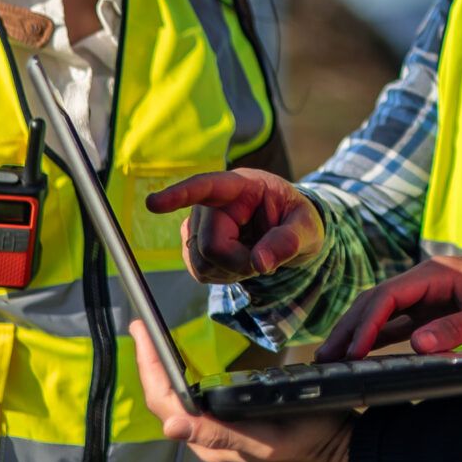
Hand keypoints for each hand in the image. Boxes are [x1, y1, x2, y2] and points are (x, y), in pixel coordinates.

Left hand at [128, 322, 352, 461]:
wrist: (342, 453)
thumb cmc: (312, 439)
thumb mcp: (267, 435)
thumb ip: (218, 434)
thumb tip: (170, 427)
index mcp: (212, 442)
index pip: (165, 401)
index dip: (148, 365)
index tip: (140, 329)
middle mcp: (209, 443)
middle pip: (166, 401)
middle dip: (149, 363)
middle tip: (141, 327)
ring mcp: (220, 440)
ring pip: (179, 404)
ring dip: (164, 373)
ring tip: (154, 342)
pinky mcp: (233, 434)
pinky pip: (197, 407)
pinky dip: (185, 383)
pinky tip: (185, 369)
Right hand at [146, 168, 321, 281]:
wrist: (289, 233)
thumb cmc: (297, 221)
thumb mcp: (308, 228)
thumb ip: (288, 241)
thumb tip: (260, 263)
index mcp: (241, 185)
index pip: (206, 186)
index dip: (179, 195)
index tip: (153, 203)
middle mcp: (212, 202)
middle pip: (209, 245)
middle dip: (238, 263)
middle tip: (263, 259)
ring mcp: (199, 223)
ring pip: (200, 262)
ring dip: (231, 271)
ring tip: (252, 256)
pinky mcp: (193, 244)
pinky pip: (198, 271)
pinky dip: (222, 276)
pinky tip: (238, 264)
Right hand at [319, 247, 461, 362]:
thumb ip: (456, 329)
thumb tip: (415, 345)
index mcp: (436, 272)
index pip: (388, 297)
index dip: (365, 324)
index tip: (351, 352)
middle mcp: (428, 280)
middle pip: (377, 302)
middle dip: (349, 329)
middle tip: (324, 358)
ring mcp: (431, 295)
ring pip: (385, 313)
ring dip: (359, 334)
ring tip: (334, 359)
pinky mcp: (438, 309)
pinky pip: (401, 323)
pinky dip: (380, 337)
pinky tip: (364, 355)